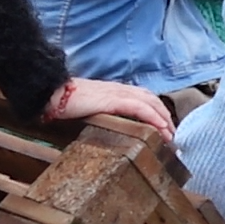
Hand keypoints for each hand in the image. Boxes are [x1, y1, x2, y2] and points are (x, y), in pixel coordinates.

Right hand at [47, 78, 175, 140]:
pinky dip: (153, 116)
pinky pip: (139, 107)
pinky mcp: (112, 100)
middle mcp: (121, 89)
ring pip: (150, 103)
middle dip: (165, 116)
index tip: (165, 127)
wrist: (51, 94)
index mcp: (116, 91)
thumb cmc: (66, 103)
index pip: (144, 98)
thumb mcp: (90, 108)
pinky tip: (161, 127)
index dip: (157, 111)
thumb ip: (103, 112)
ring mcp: (117, 93)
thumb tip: (110, 126)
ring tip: (171, 134)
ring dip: (163, 118)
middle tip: (173, 134)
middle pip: (152, 100)